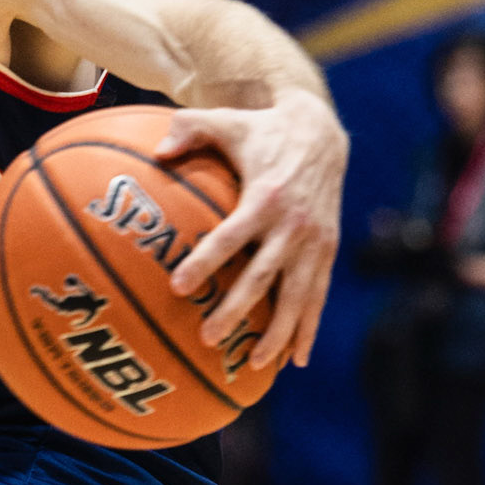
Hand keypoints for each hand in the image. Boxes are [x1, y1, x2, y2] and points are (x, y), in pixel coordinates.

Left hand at [153, 87, 348, 370]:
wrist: (321, 132)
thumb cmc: (261, 130)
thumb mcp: (226, 121)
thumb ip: (189, 129)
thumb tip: (156, 151)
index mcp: (264, 198)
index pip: (230, 236)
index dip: (205, 261)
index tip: (178, 286)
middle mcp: (292, 225)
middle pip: (262, 277)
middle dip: (236, 310)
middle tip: (208, 338)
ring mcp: (314, 242)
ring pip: (297, 296)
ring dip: (277, 332)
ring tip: (255, 364)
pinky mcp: (328, 251)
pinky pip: (318, 296)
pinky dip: (308, 329)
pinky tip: (297, 360)